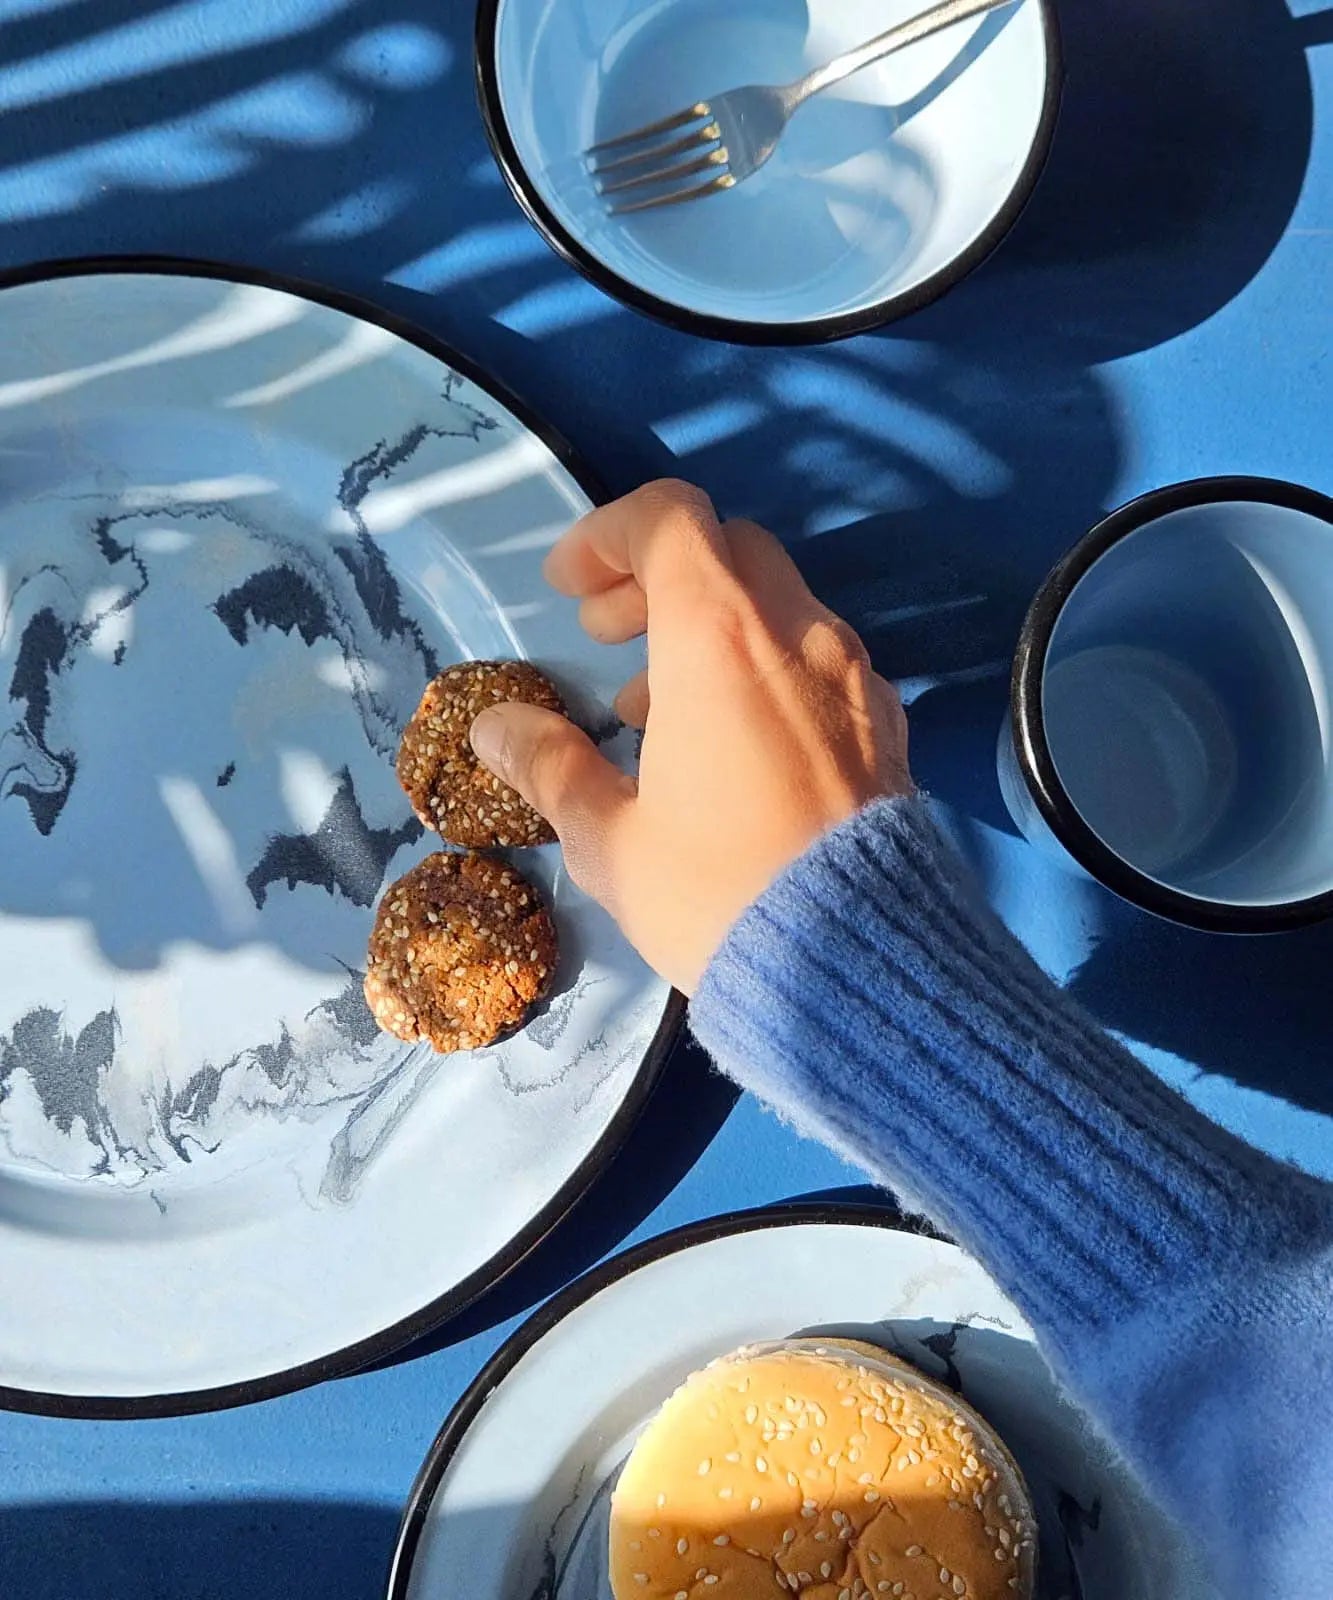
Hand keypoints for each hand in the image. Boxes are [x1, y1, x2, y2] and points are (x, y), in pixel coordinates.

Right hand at [468, 480, 911, 994]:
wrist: (861, 965)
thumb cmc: (718, 896)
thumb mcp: (611, 841)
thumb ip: (551, 767)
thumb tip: (496, 726)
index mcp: (721, 638)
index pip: (670, 520)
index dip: (608, 534)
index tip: (567, 586)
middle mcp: (799, 634)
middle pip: (726, 550)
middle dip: (653, 577)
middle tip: (602, 637)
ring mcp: (856, 676)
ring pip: (777, 603)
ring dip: (707, 626)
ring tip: (653, 707)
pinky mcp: (888, 724)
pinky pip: (818, 659)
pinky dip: (762, 667)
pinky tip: (731, 746)